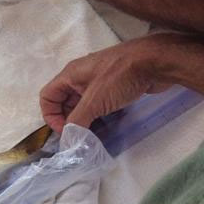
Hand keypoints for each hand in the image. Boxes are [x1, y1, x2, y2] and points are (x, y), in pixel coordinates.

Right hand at [40, 35, 176, 130]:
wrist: (155, 62)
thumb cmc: (121, 77)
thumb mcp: (94, 101)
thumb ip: (77, 121)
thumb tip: (68, 140)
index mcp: (70, 75)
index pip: (47, 97)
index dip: (51, 116)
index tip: (66, 133)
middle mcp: (80, 77)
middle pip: (64, 102)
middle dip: (68, 120)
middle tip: (79, 138)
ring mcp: (98, 81)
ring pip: (82, 104)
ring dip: (84, 120)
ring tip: (92, 136)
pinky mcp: (113, 86)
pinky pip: (98, 104)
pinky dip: (98, 116)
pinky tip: (107, 127)